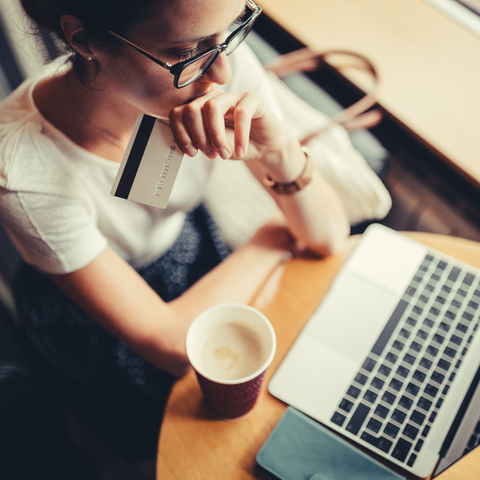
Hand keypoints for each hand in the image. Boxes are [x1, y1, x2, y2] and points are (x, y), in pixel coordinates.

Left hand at [168, 89, 287, 161]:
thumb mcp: (215, 147)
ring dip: (216, 136)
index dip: (181, 134)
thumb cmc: (237, 145)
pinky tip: (240, 151)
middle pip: (192, 109)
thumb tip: (189, 143)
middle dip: (199, 137)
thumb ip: (202, 141)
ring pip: (212, 107)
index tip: (192, 153)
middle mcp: (213, 98)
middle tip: (211, 155)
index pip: (178, 113)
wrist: (265, 147)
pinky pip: (241, 113)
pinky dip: (239, 136)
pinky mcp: (252, 98)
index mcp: (199, 108)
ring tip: (224, 154)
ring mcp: (232, 96)